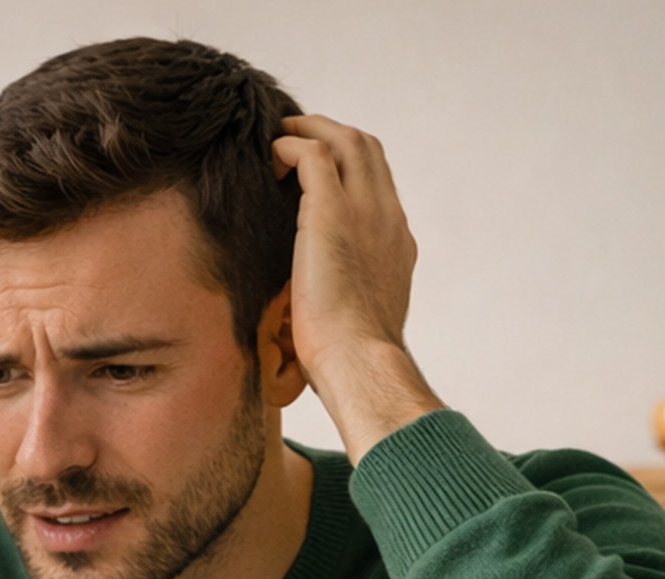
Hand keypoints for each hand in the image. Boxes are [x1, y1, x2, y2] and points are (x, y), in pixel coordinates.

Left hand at [270, 113, 443, 459]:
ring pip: (347, 140)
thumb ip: (343, 299)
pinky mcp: (333, 213)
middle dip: (332, 133)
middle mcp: (387, 218)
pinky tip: (269, 160)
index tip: (317, 173)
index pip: (378, 185)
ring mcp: (365, 211)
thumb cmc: (350, 359)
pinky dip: (290, 147)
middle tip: (296, 137)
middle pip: (368, 150)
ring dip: (311, 130)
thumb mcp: (355, 320)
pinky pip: (313, 153)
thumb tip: (313, 309)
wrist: (360, 362)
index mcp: (395, 242)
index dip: (348, 168)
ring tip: (279, 135)